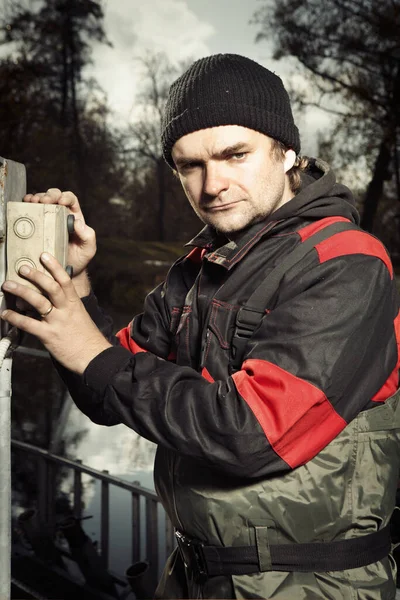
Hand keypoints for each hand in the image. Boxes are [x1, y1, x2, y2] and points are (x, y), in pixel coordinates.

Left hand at [1, 253, 110, 372]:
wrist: (94, 357)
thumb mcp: (80, 317)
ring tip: (8, 284)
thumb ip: (68, 307)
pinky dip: (15, 318)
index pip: (65, 280)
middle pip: (51, 287)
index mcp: (75, 304)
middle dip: (36, 275)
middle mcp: (66, 310)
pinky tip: (5, 313)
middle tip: (23, 268)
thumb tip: (54, 300)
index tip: (44, 256)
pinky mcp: (49, 335)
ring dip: (21, 291)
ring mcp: (57, 322)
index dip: (54, 267)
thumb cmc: (87, 339)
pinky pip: (29, 324)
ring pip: (38, 301)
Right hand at [24, 189, 95, 283]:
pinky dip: (27, 205)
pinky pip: (31, 211)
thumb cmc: (79, 259)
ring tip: (32, 202)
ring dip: (36, 198)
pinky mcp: (36, 226)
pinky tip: (25, 205)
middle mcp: (60, 215)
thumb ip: (88, 236)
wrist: (64, 272)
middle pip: (55, 196)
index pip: (71, 200)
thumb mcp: (88, 249)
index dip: (65, 197)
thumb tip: (78, 222)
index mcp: (74, 217)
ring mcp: (47, 220)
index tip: (61, 201)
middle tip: (44, 200)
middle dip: (49, 195)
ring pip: (41, 201)